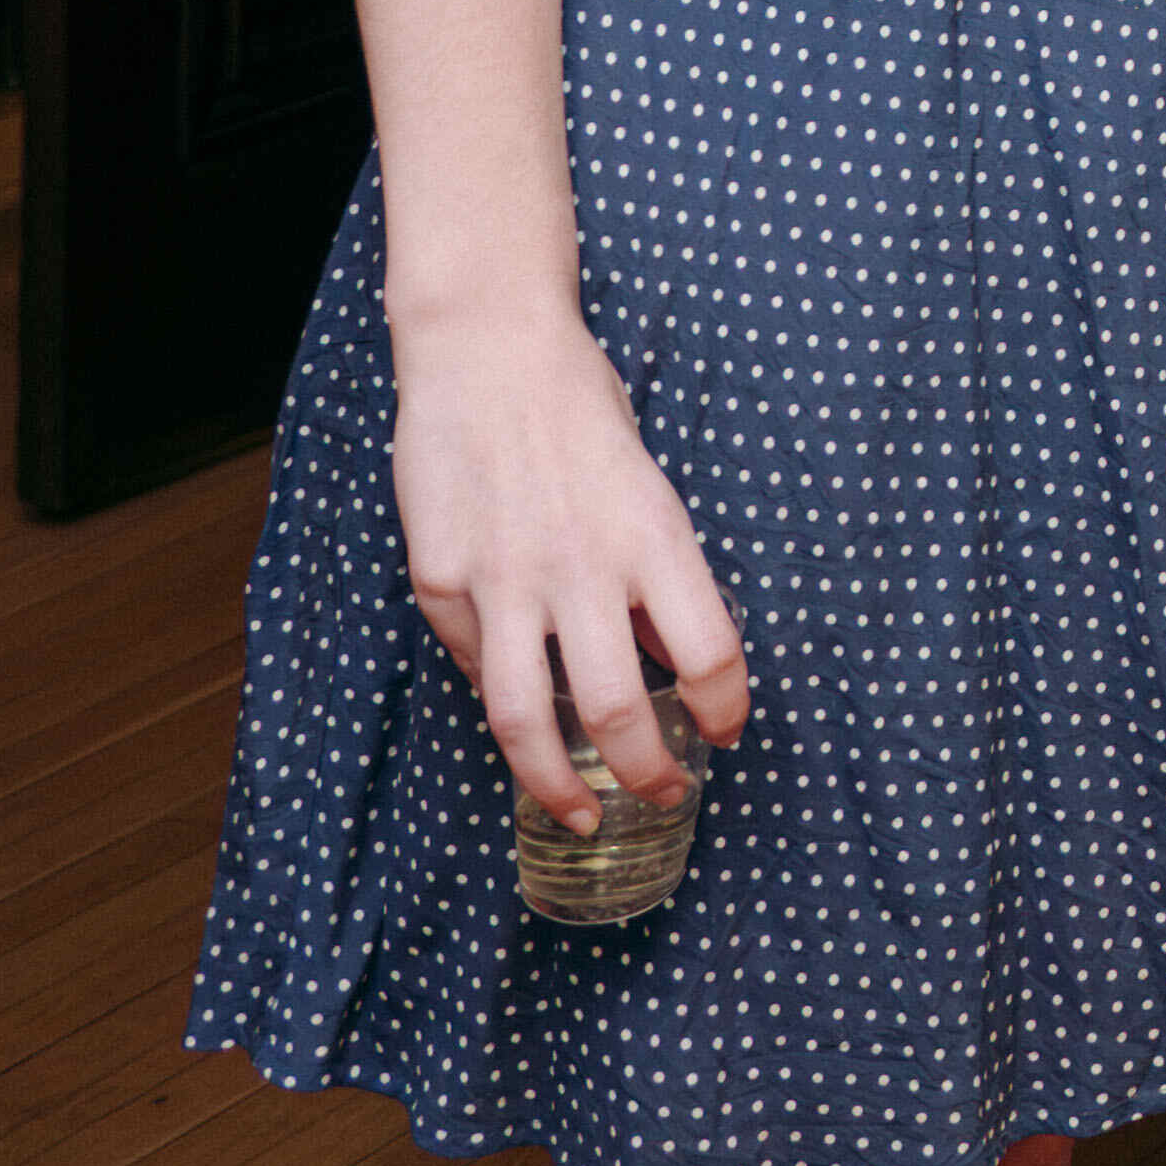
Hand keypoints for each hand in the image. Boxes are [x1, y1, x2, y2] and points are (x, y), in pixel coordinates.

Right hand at [385, 289, 750, 824]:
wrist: (487, 352)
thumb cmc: (579, 410)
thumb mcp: (647, 487)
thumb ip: (656, 577)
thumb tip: (672, 660)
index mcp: (654, 536)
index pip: (711, 652)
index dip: (725, 709)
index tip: (725, 734)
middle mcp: (581, 566)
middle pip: (622, 708)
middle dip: (648, 771)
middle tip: (662, 794)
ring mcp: (502, 579)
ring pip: (529, 720)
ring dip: (559, 783)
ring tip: (582, 813)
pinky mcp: (439, 581)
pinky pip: (475, 666)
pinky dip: (502, 698)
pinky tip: (522, 717)